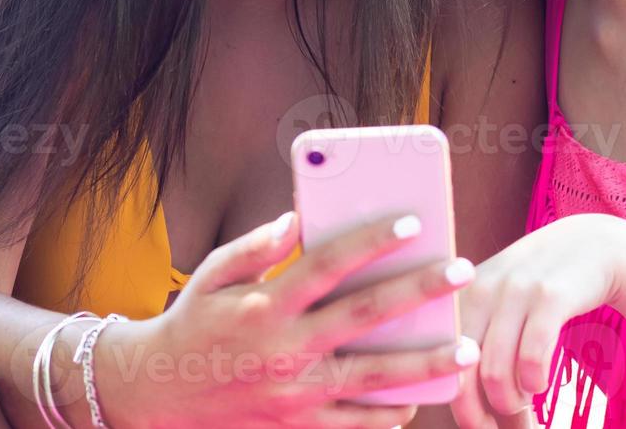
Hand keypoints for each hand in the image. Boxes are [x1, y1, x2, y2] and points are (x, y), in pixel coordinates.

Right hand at [100, 210, 479, 428]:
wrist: (156, 395)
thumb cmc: (192, 324)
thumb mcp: (210, 275)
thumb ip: (254, 247)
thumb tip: (295, 218)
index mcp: (267, 304)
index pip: (329, 264)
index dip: (372, 240)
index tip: (413, 220)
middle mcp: (285, 348)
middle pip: (366, 317)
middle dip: (419, 292)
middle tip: (462, 270)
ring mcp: (294, 393)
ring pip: (373, 379)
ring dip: (425, 365)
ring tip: (469, 350)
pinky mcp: (297, 426)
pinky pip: (354, 425)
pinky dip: (389, 414)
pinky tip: (419, 397)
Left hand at [450, 214, 625, 426]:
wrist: (591, 246)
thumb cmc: (537, 290)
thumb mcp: (498, 305)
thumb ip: (477, 344)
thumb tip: (468, 412)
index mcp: (459, 294)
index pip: (440, 361)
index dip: (457, 403)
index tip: (479, 423)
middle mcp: (480, 289)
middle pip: (462, 372)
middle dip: (481, 410)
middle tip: (503, 417)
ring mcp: (515, 290)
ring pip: (494, 371)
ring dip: (511, 400)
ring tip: (524, 397)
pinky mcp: (550, 296)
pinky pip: (531, 357)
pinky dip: (534, 382)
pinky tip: (539, 383)